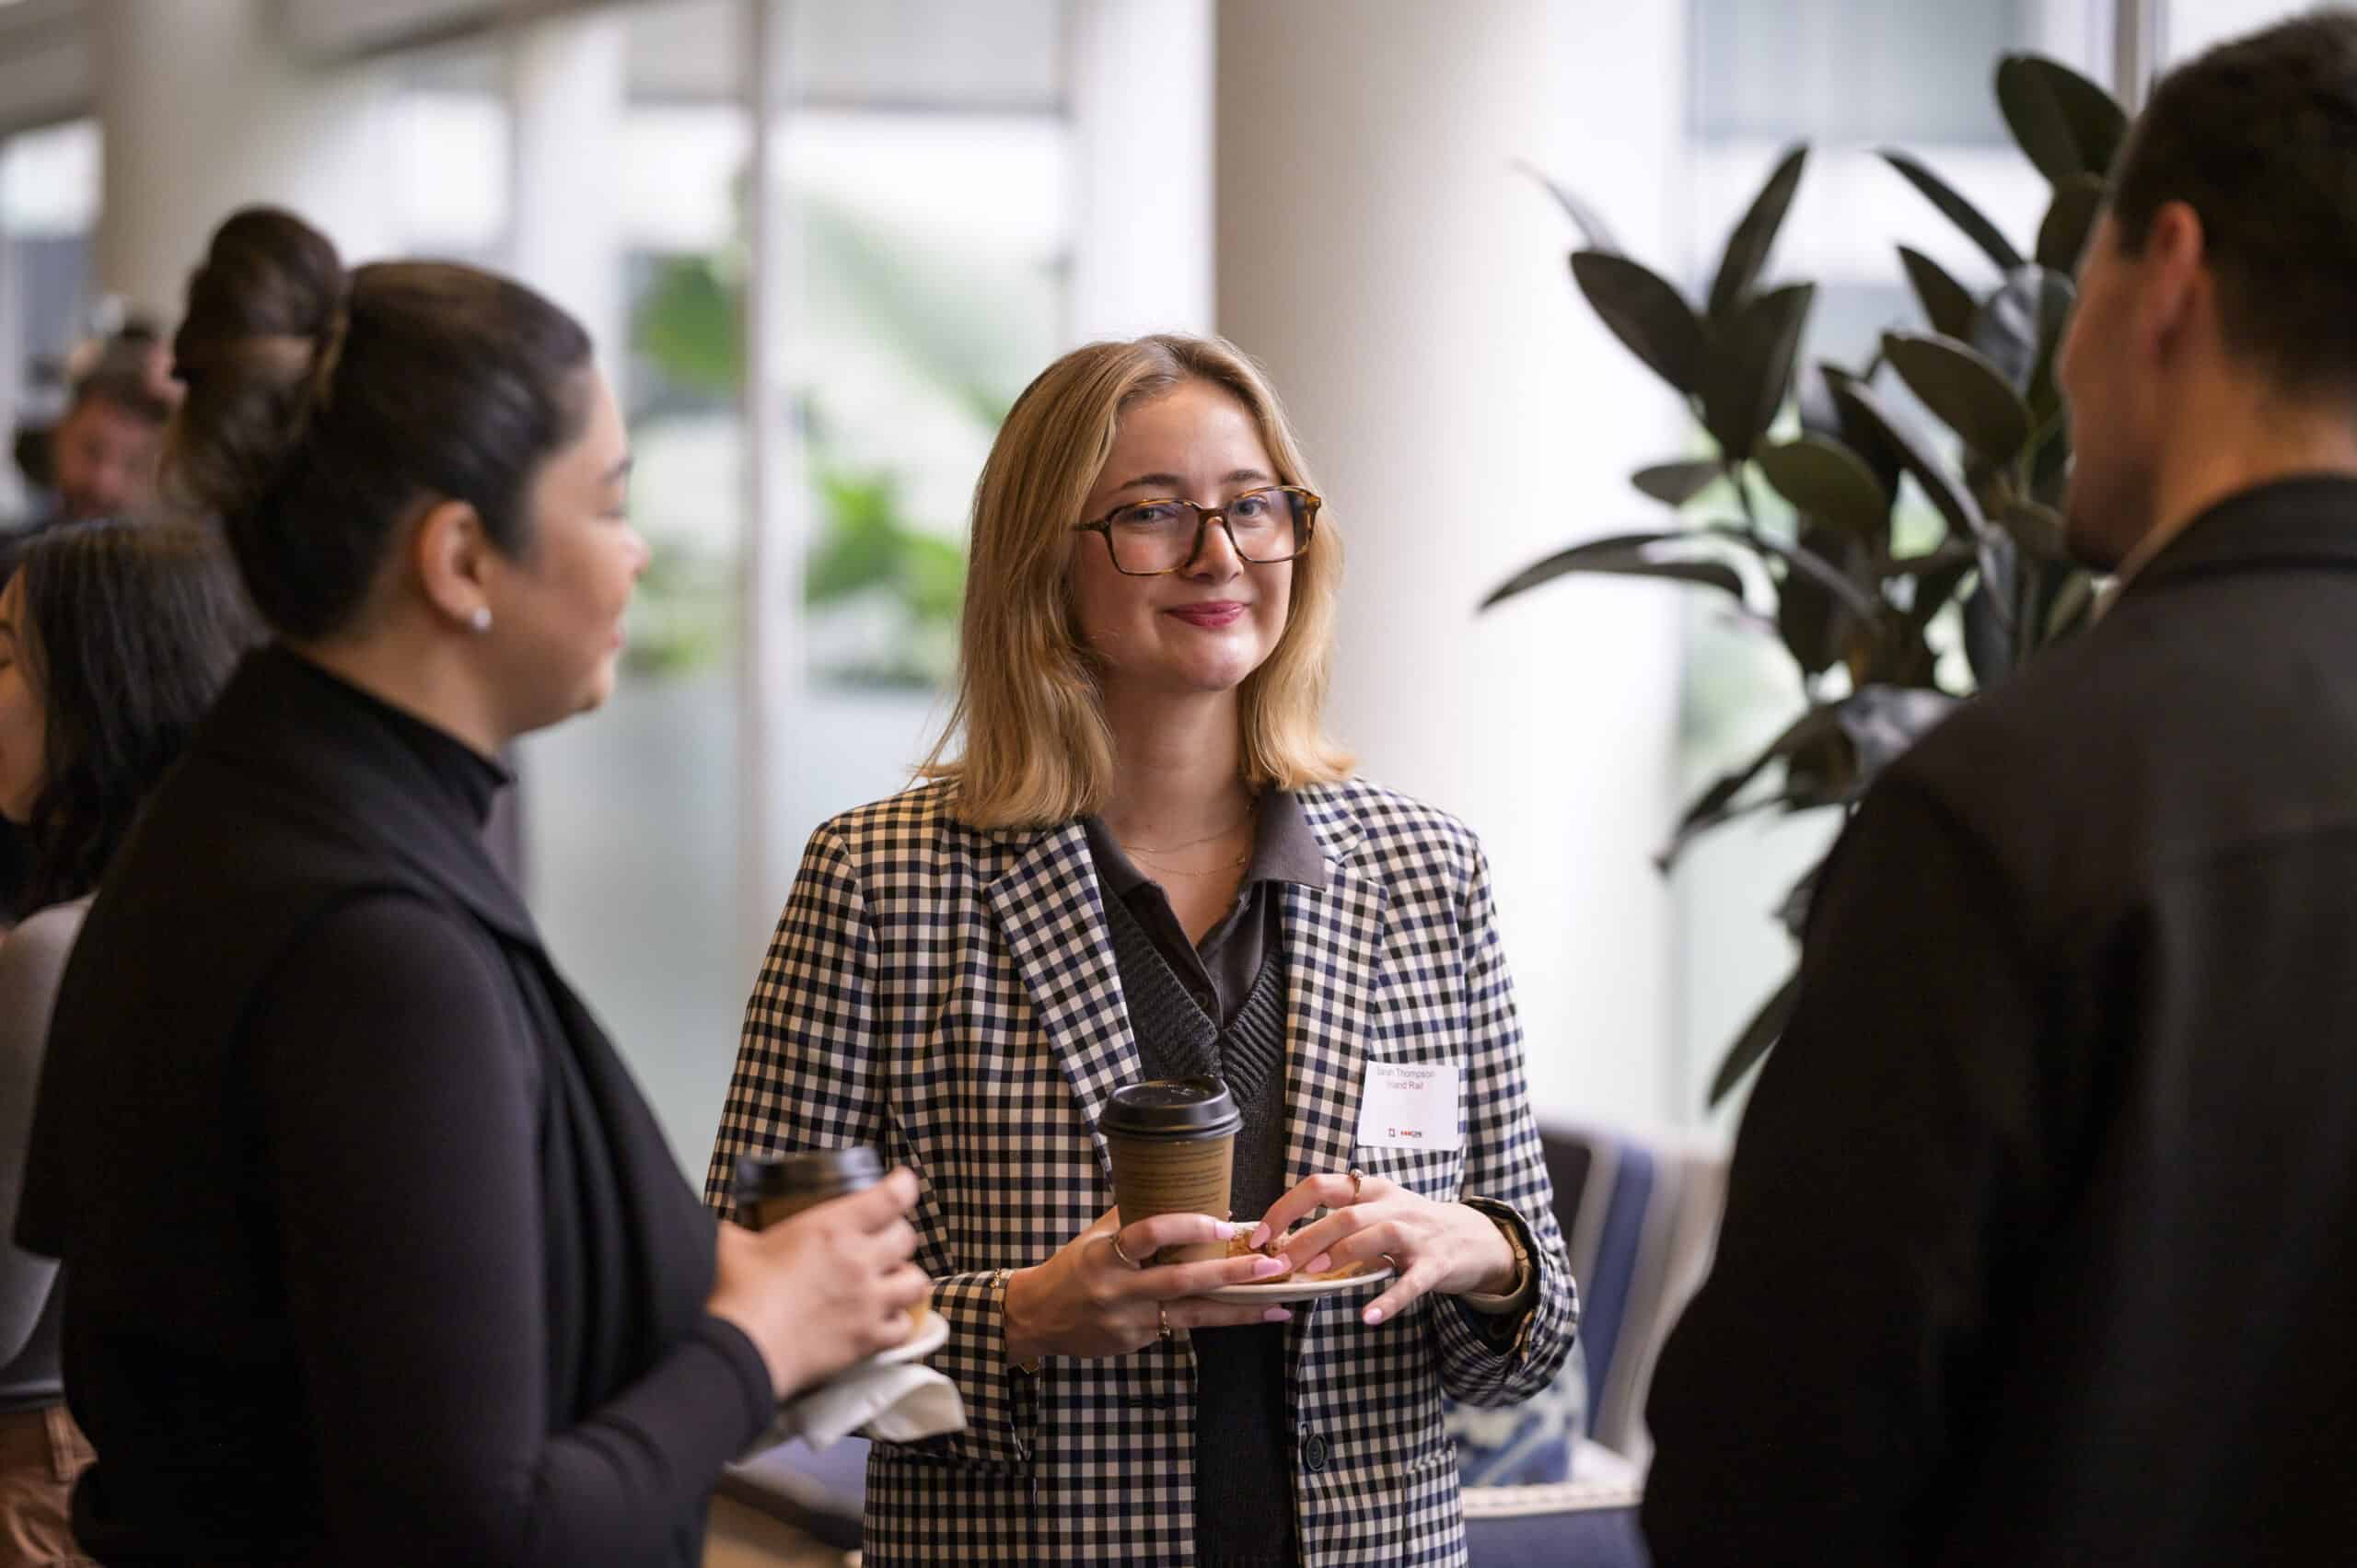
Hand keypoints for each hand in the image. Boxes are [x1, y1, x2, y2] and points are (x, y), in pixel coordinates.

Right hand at [706, 1168, 930, 1398]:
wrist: (743, 1350)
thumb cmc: (736, 1294)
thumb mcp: (731, 1244)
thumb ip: (735, 1228)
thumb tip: (720, 1225)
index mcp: (831, 1228)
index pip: (889, 1198)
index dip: (903, 1185)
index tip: (903, 1182)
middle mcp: (859, 1261)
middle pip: (907, 1238)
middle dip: (898, 1235)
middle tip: (883, 1240)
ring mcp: (868, 1302)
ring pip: (916, 1281)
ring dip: (906, 1277)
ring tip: (891, 1279)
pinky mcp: (867, 1340)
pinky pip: (903, 1327)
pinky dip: (898, 1322)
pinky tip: (884, 1319)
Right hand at [1004, 1207, 1297, 1362]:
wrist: (1036, 1317)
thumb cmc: (1073, 1267)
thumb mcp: (1095, 1236)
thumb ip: (1135, 1214)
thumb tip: (1191, 1192)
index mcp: (1105, 1254)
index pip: (1149, 1234)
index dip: (1188, 1226)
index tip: (1225, 1221)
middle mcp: (1118, 1288)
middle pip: (1182, 1280)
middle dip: (1230, 1272)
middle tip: (1270, 1265)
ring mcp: (1129, 1320)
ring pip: (1194, 1314)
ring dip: (1239, 1308)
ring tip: (1277, 1301)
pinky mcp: (1137, 1342)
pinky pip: (1181, 1327)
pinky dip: (1216, 1319)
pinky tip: (1249, 1314)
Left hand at [1254, 1172, 1516, 1327]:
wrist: (1472, 1237)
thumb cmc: (1411, 1226)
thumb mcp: (1375, 1210)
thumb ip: (1337, 1219)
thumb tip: (1281, 1240)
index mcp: (1370, 1189)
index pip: (1319, 1185)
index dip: (1284, 1209)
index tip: (1259, 1236)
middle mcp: (1392, 1205)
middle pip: (1344, 1215)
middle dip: (1305, 1239)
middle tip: (1277, 1265)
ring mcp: (1417, 1234)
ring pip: (1376, 1236)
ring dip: (1341, 1254)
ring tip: (1312, 1275)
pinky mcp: (1436, 1264)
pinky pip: (1412, 1282)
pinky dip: (1389, 1299)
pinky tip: (1368, 1316)